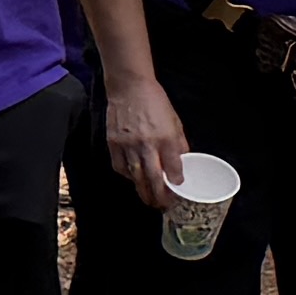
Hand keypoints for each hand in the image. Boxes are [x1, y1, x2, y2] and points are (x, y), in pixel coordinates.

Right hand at [100, 73, 187, 208]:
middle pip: (154, 178)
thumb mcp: (174, 121)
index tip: (178, 191)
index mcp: (166, 137)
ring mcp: (128, 145)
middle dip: (159, 196)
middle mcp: (147, 144)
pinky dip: (127, 177)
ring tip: (149, 200)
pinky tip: (133, 180)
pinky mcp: (113, 143)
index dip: (176, 184)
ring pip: (136, 177)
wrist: (129, 87)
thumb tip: (182, 164)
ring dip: (142, 192)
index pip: (174, 168)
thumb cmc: (155, 102)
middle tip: (162, 206)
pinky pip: (120, 167)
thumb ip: (179, 143)